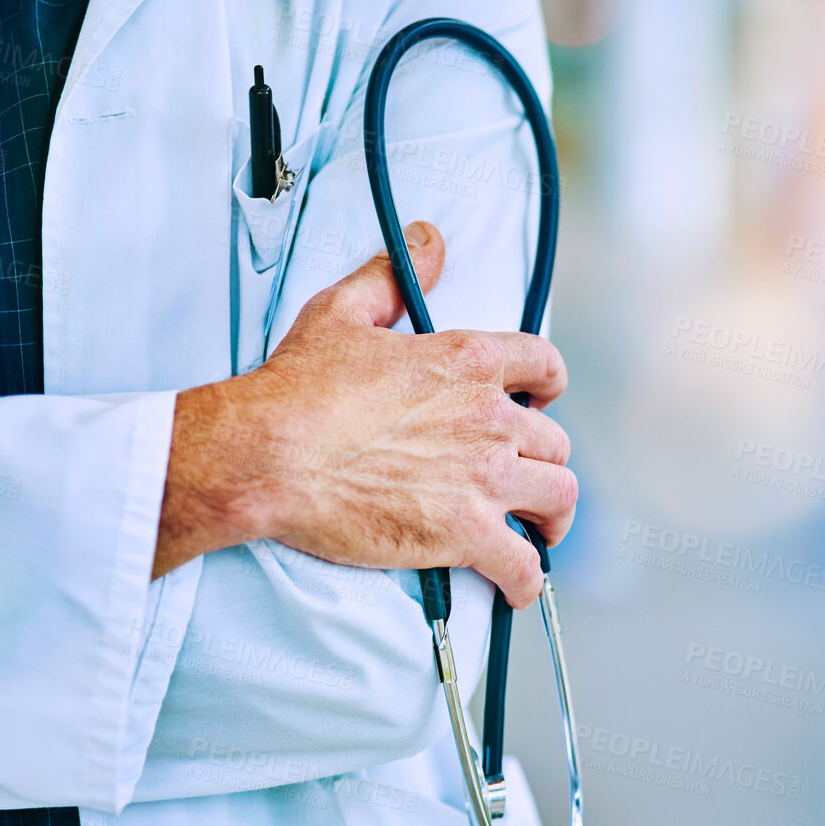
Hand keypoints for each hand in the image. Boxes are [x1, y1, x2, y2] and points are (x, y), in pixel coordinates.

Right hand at [154, 221, 575, 606]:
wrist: (267, 453)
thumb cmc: (296, 388)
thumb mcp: (345, 312)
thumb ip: (395, 275)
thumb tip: (429, 240)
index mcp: (469, 361)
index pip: (545, 366)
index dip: (549, 386)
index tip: (543, 401)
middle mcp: (491, 417)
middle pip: (554, 442)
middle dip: (543, 460)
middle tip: (525, 476)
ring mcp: (484, 477)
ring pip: (557, 498)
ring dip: (553, 517)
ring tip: (540, 530)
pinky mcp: (465, 532)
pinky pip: (523, 564)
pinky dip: (528, 579)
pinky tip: (520, 585)